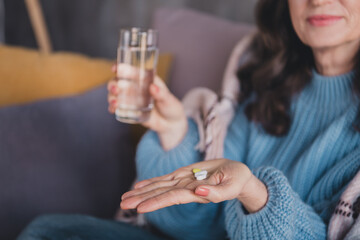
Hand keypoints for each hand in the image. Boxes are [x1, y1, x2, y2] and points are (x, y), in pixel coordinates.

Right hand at [107, 64, 186, 149]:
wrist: (171, 124)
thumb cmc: (171, 107)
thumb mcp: (168, 99)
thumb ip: (161, 94)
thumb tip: (153, 87)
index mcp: (145, 79)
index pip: (131, 70)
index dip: (121, 67)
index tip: (115, 68)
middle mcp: (135, 88)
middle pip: (118, 82)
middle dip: (113, 84)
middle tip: (116, 89)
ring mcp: (131, 99)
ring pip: (115, 95)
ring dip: (111, 96)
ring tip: (114, 102)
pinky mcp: (130, 110)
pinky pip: (118, 108)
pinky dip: (112, 108)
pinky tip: (112, 109)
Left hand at [120, 159, 267, 213]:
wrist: (238, 175)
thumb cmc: (238, 180)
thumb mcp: (232, 185)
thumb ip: (217, 192)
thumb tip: (199, 191)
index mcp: (196, 192)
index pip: (172, 198)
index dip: (156, 202)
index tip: (139, 208)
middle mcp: (186, 189)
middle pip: (160, 194)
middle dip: (141, 199)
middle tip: (123, 204)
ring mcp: (184, 182)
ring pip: (159, 187)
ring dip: (142, 192)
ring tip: (125, 198)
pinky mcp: (184, 174)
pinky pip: (165, 178)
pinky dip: (151, 182)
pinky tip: (139, 186)